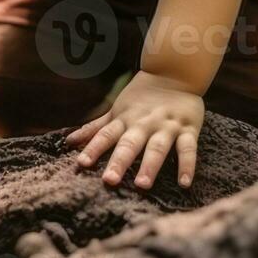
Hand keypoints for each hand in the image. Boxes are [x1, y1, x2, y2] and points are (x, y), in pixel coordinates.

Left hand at [64, 70, 203, 189]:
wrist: (175, 72)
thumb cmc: (142, 96)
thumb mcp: (117, 110)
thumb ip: (95, 128)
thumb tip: (69, 141)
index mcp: (125, 120)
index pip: (105, 135)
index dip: (93, 148)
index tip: (81, 164)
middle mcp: (144, 124)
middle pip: (129, 144)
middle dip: (119, 161)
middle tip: (109, 180)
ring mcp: (166, 126)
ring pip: (157, 147)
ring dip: (150, 165)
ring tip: (143, 185)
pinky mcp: (188, 129)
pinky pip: (188, 149)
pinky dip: (187, 165)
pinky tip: (185, 184)